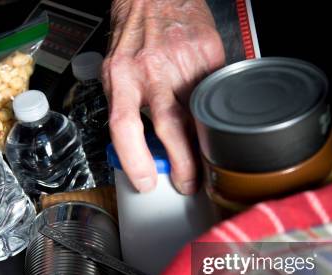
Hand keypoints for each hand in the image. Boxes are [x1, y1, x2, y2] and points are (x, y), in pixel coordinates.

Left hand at [102, 0, 224, 193]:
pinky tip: (214, 121)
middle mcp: (151, 69)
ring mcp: (183, 61)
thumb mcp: (115, 71)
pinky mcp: (209, 53)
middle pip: (170, 126)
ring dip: (204, 147)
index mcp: (121, 76)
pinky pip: (217, 94)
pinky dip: (216, 113)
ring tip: (206, 161)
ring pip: (199, 116)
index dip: (136, 161)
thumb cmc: (132, 35)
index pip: (124, 127)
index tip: (146, 182)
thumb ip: (125, 106)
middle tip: (189, 182)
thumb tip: (141, 149)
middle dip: (184, 164)